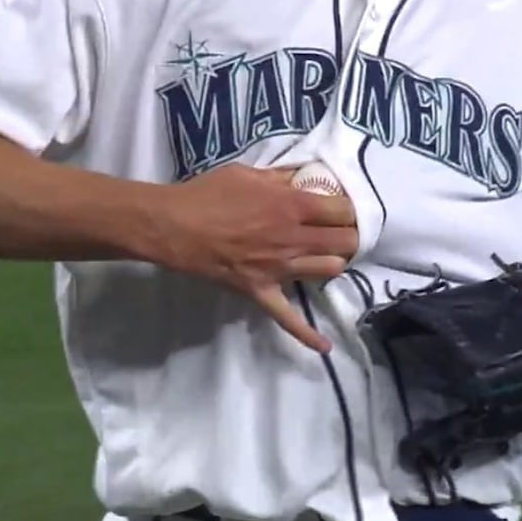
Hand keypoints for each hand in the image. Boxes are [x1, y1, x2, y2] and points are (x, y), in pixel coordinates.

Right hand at [149, 164, 358, 352]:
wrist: (173, 226)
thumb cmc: (207, 194)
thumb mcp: (247, 173)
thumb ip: (281, 177)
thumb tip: (305, 177)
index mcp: (292, 205)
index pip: (343, 210)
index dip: (348, 208)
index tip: (342, 207)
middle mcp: (293, 239)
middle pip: (345, 241)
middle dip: (349, 234)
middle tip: (339, 230)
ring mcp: (279, 269)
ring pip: (330, 270)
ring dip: (334, 262)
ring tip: (326, 256)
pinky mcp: (261, 291)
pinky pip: (288, 319)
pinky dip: (307, 334)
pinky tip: (323, 347)